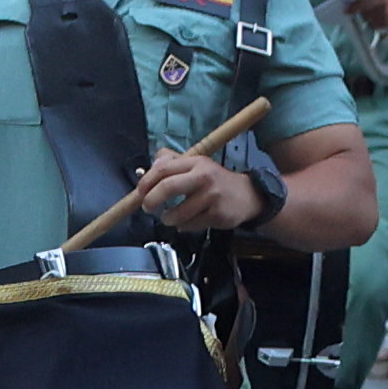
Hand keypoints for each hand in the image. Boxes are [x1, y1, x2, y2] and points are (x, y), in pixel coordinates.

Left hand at [130, 145, 257, 234]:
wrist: (248, 196)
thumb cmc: (216, 181)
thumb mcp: (197, 164)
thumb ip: (174, 162)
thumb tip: (151, 165)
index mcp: (196, 162)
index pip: (164, 168)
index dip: (147, 181)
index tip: (140, 192)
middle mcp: (204, 177)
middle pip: (168, 187)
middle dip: (151, 200)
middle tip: (146, 207)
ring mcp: (211, 197)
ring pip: (178, 213)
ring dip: (168, 218)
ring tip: (169, 218)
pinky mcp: (217, 215)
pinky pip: (190, 225)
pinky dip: (184, 226)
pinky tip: (188, 222)